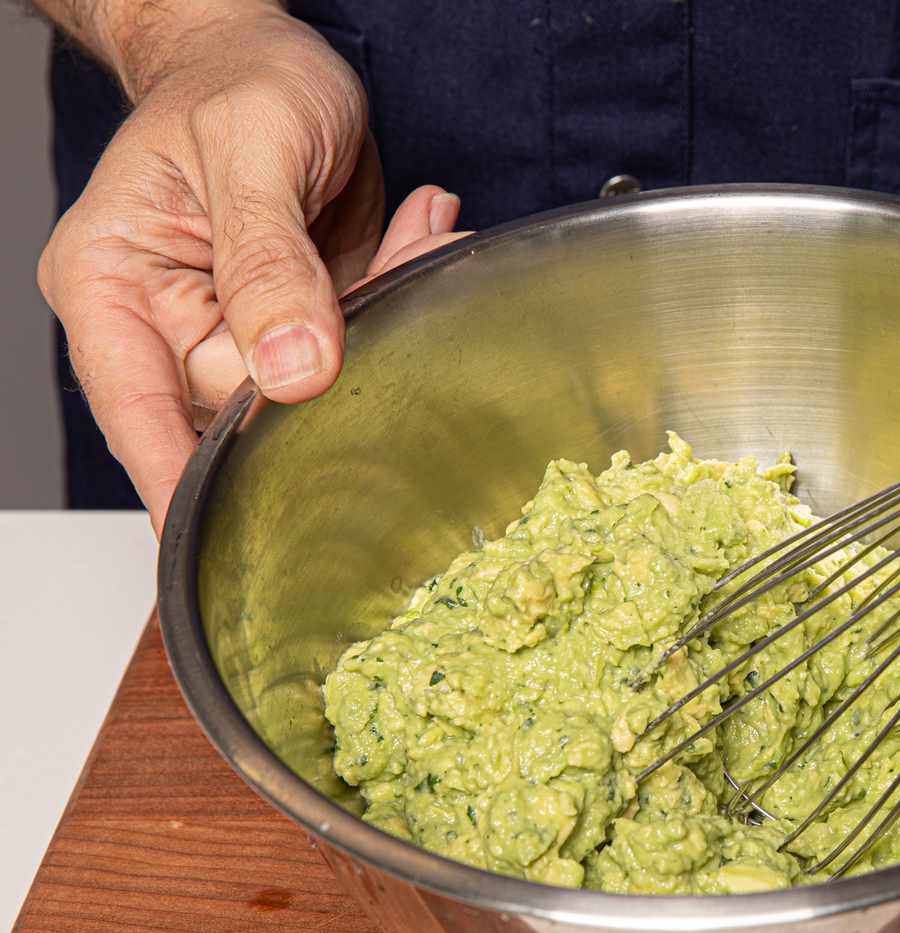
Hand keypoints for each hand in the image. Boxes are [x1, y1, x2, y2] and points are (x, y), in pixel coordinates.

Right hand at [36, 5, 464, 530]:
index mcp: (113, 289)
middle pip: (251, 407)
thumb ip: (268, 261)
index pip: (141, 416)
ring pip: (321, 384)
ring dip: (386, 321)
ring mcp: (236, 333)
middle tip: (393, 271)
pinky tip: (418, 232)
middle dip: (342, 363)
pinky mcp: (299, 329)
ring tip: (415, 231)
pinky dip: (402, 296)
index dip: (187, 485)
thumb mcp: (249, 151)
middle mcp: (166, 326)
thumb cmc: (232, 82)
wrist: (265, 55)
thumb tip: (290, 372)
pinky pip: (359, 349)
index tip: (235, 543)